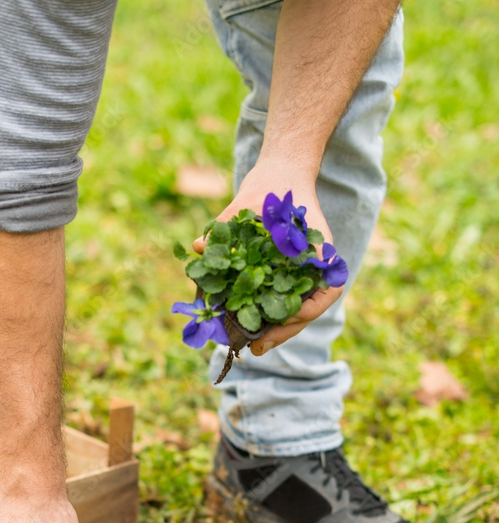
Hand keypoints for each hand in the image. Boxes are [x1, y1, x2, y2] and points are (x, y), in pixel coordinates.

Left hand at [193, 159, 342, 354]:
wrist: (281, 173)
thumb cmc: (271, 186)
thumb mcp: (247, 202)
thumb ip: (224, 224)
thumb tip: (197, 247)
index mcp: (321, 253)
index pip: (325, 294)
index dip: (304, 314)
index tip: (281, 323)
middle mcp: (317, 269)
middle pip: (308, 311)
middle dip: (283, 332)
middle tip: (257, 349)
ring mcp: (305, 274)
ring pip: (298, 312)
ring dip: (277, 331)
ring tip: (254, 347)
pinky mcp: (291, 277)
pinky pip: (284, 302)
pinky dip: (270, 316)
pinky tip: (250, 328)